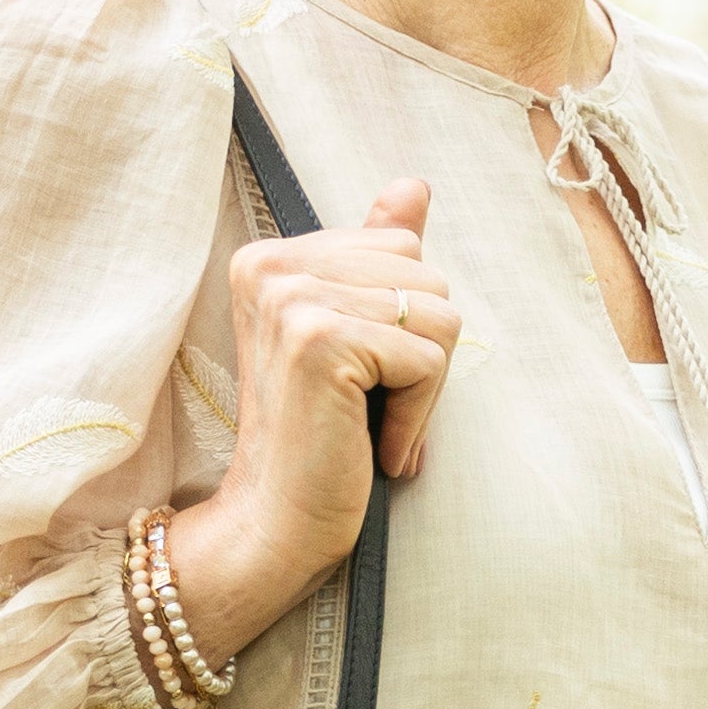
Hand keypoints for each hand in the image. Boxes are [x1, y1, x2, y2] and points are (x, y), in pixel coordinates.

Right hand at [166, 174, 458, 657]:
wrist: (275, 523)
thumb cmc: (320, 440)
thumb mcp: (354, 335)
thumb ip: (377, 258)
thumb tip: (413, 185)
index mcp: (271, 257)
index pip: (400, 246)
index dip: (404, 320)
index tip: (359, 375)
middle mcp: (271, 266)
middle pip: (425, 271)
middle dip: (422, 347)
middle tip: (369, 405)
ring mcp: (292, 298)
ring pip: (437, 311)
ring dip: (425, 385)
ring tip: (372, 424)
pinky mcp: (320, 340)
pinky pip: (430, 356)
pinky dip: (420, 413)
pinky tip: (377, 446)